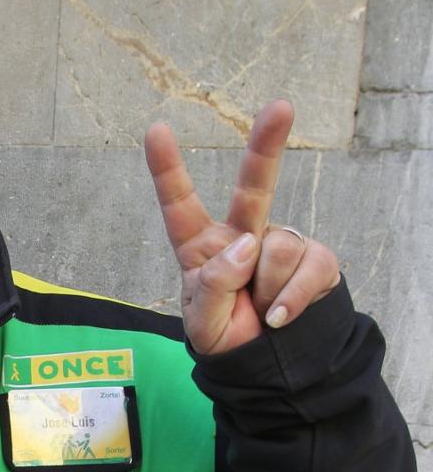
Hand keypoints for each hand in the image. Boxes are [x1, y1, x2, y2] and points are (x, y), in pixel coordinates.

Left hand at [144, 100, 340, 355]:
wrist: (265, 366)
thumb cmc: (225, 338)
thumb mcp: (202, 323)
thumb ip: (215, 285)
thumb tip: (247, 245)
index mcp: (202, 249)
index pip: (181, 206)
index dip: (168, 169)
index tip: (156, 130)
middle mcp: (243, 237)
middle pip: (255, 186)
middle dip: (268, 145)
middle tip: (281, 106)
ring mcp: (280, 244)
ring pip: (279, 247)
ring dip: (268, 288)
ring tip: (260, 311)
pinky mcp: (315, 260)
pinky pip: (310, 267)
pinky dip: (293, 298)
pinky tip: (280, 316)